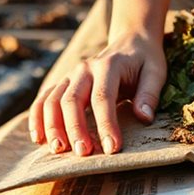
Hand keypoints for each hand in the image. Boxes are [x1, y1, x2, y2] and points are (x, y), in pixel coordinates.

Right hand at [28, 32, 166, 155]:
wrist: (131, 41)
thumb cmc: (145, 61)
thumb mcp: (155, 72)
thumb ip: (149, 94)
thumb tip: (144, 118)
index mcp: (108, 66)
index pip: (103, 97)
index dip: (106, 124)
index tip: (112, 148)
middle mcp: (84, 69)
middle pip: (72, 100)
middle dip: (75, 128)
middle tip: (82, 153)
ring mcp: (70, 75)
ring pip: (53, 100)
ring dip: (52, 126)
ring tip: (58, 150)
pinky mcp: (63, 83)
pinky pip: (44, 99)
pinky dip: (38, 118)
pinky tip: (39, 139)